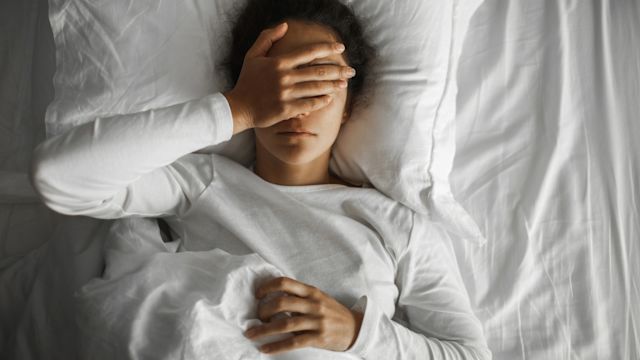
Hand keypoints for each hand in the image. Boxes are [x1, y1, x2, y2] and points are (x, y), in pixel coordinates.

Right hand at [223, 22, 356, 134]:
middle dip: (338, 70)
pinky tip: (330, 99)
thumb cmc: (247, 81)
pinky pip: (309, 105)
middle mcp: (284, 77)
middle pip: (317, 71)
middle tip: (351, 70)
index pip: (308, 52)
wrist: (239, 107)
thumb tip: (285, 26)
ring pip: (316, 88)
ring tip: (344, 84)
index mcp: (279, 62)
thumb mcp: (253, 56)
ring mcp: (286, 94)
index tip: (341, 48)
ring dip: (333, 86)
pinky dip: (321, 101)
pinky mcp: (286, 109)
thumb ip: (267, 38)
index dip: (327, 48)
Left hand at [244, 276, 363, 354]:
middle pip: (282, 302)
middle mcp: (314, 304)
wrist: (355, 328)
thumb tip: (272, 298)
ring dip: (264, 330)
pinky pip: (294, 342)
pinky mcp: (319, 338)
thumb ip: (299, 296)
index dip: (267, 287)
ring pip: (285, 324)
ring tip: (251, 334)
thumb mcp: (318, 298)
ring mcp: (317, 321)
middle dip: (263, 310)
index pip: (284, 282)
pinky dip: (277, 346)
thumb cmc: (332, 313)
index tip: (257, 295)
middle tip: (256, 317)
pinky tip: (265, 349)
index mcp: (311, 291)